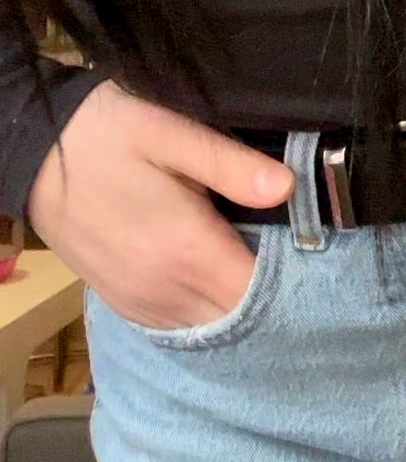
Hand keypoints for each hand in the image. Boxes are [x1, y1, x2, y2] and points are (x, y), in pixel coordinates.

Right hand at [27, 80, 294, 329]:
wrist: (34, 152)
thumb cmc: (107, 135)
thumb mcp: (169, 133)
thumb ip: (230, 165)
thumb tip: (287, 187)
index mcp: (184, 248)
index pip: (258, 291)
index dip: (294, 282)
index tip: (314, 258)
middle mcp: (164, 289)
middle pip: (239, 317)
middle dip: (272, 299)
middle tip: (296, 265)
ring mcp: (140, 302)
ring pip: (209, 328)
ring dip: (238, 309)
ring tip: (258, 272)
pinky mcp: (123, 304)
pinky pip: (179, 327)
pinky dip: (205, 313)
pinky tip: (217, 284)